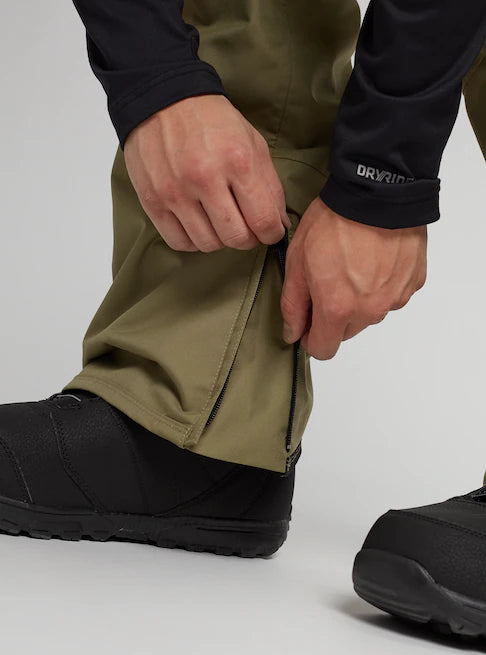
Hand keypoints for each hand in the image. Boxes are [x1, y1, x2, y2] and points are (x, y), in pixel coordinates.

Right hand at [124, 95, 288, 251]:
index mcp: (237, 161)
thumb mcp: (252, 143)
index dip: (271, 234)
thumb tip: (280, 224)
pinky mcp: (152, 200)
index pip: (263, 221)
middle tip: (245, 227)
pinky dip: (193, 241)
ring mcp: (175, 192)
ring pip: (208, 244)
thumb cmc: (213, 122)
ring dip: (220, 240)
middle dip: (247, 239)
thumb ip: (270, 186)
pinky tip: (198, 225)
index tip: (269, 231)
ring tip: (219, 222)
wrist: (163, 100)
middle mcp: (205, 178)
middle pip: (236, 238)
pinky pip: (179, 242)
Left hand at [281, 198, 426, 359]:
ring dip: (360, 299)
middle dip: (334, 315)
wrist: (378, 191)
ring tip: (353, 264)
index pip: (323, 349)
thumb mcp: (297, 261)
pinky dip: (382, 284)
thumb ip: (293, 304)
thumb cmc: (335, 221)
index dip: (311, 338)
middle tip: (328, 280)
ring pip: (370, 313)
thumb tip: (293, 332)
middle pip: (347, 332)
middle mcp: (370, 310)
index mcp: (337, 308)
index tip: (308, 323)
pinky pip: (392, 295)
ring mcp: (395, 297)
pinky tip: (374, 260)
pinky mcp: (412, 282)